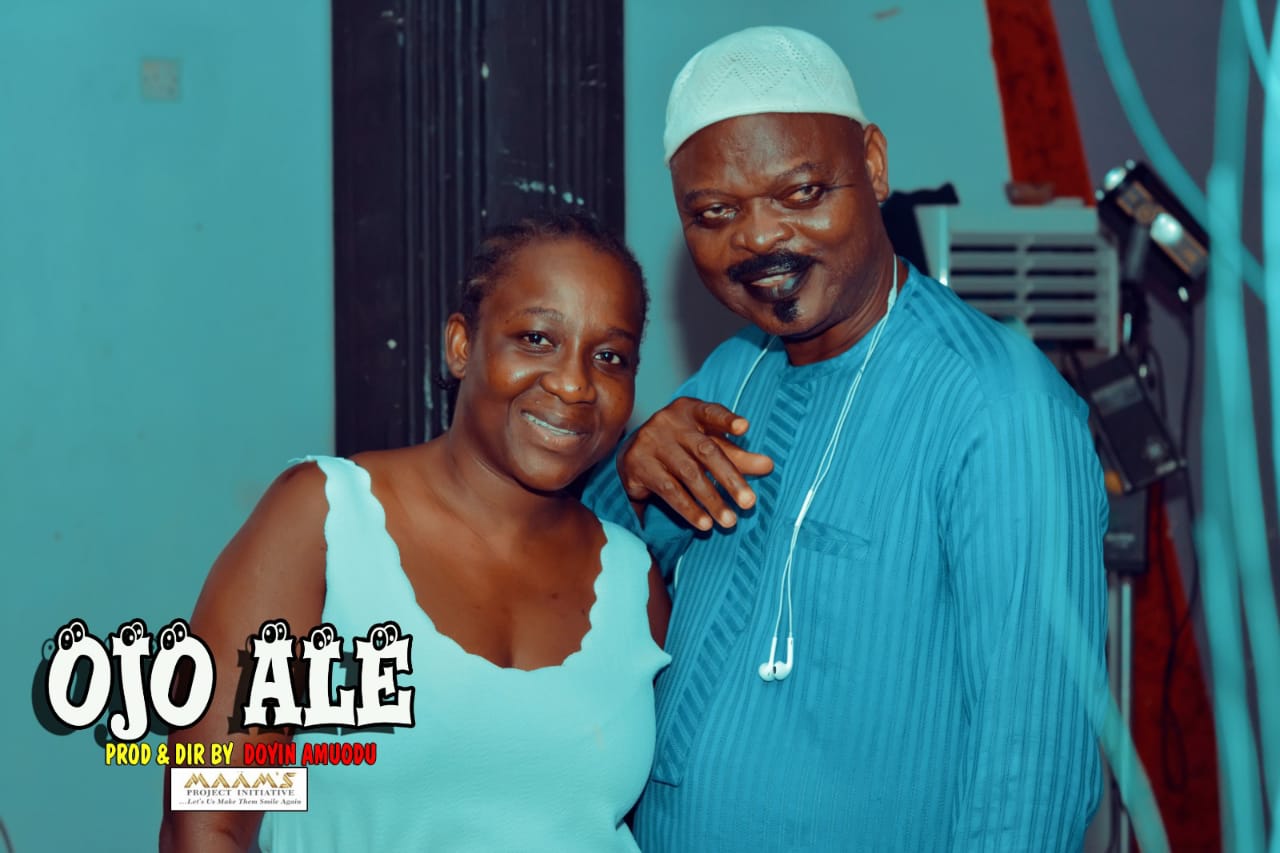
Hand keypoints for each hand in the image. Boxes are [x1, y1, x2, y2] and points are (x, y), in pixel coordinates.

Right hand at [618, 397, 773, 530]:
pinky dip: (689, 508)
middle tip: (750, 502)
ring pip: (688, 473)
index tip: (745, 428)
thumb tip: (768, 465)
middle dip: (730, 478)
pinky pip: (669, 490)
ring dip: (712, 500)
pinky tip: (704, 523)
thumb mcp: (706, 445)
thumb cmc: (679, 447)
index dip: (727, 420)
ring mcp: (651, 442)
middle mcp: (669, 422)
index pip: (711, 412)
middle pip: (705, 450)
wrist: (631, 454)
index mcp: (689, 410)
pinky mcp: (638, 465)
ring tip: (729, 521)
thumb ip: (736, 455)